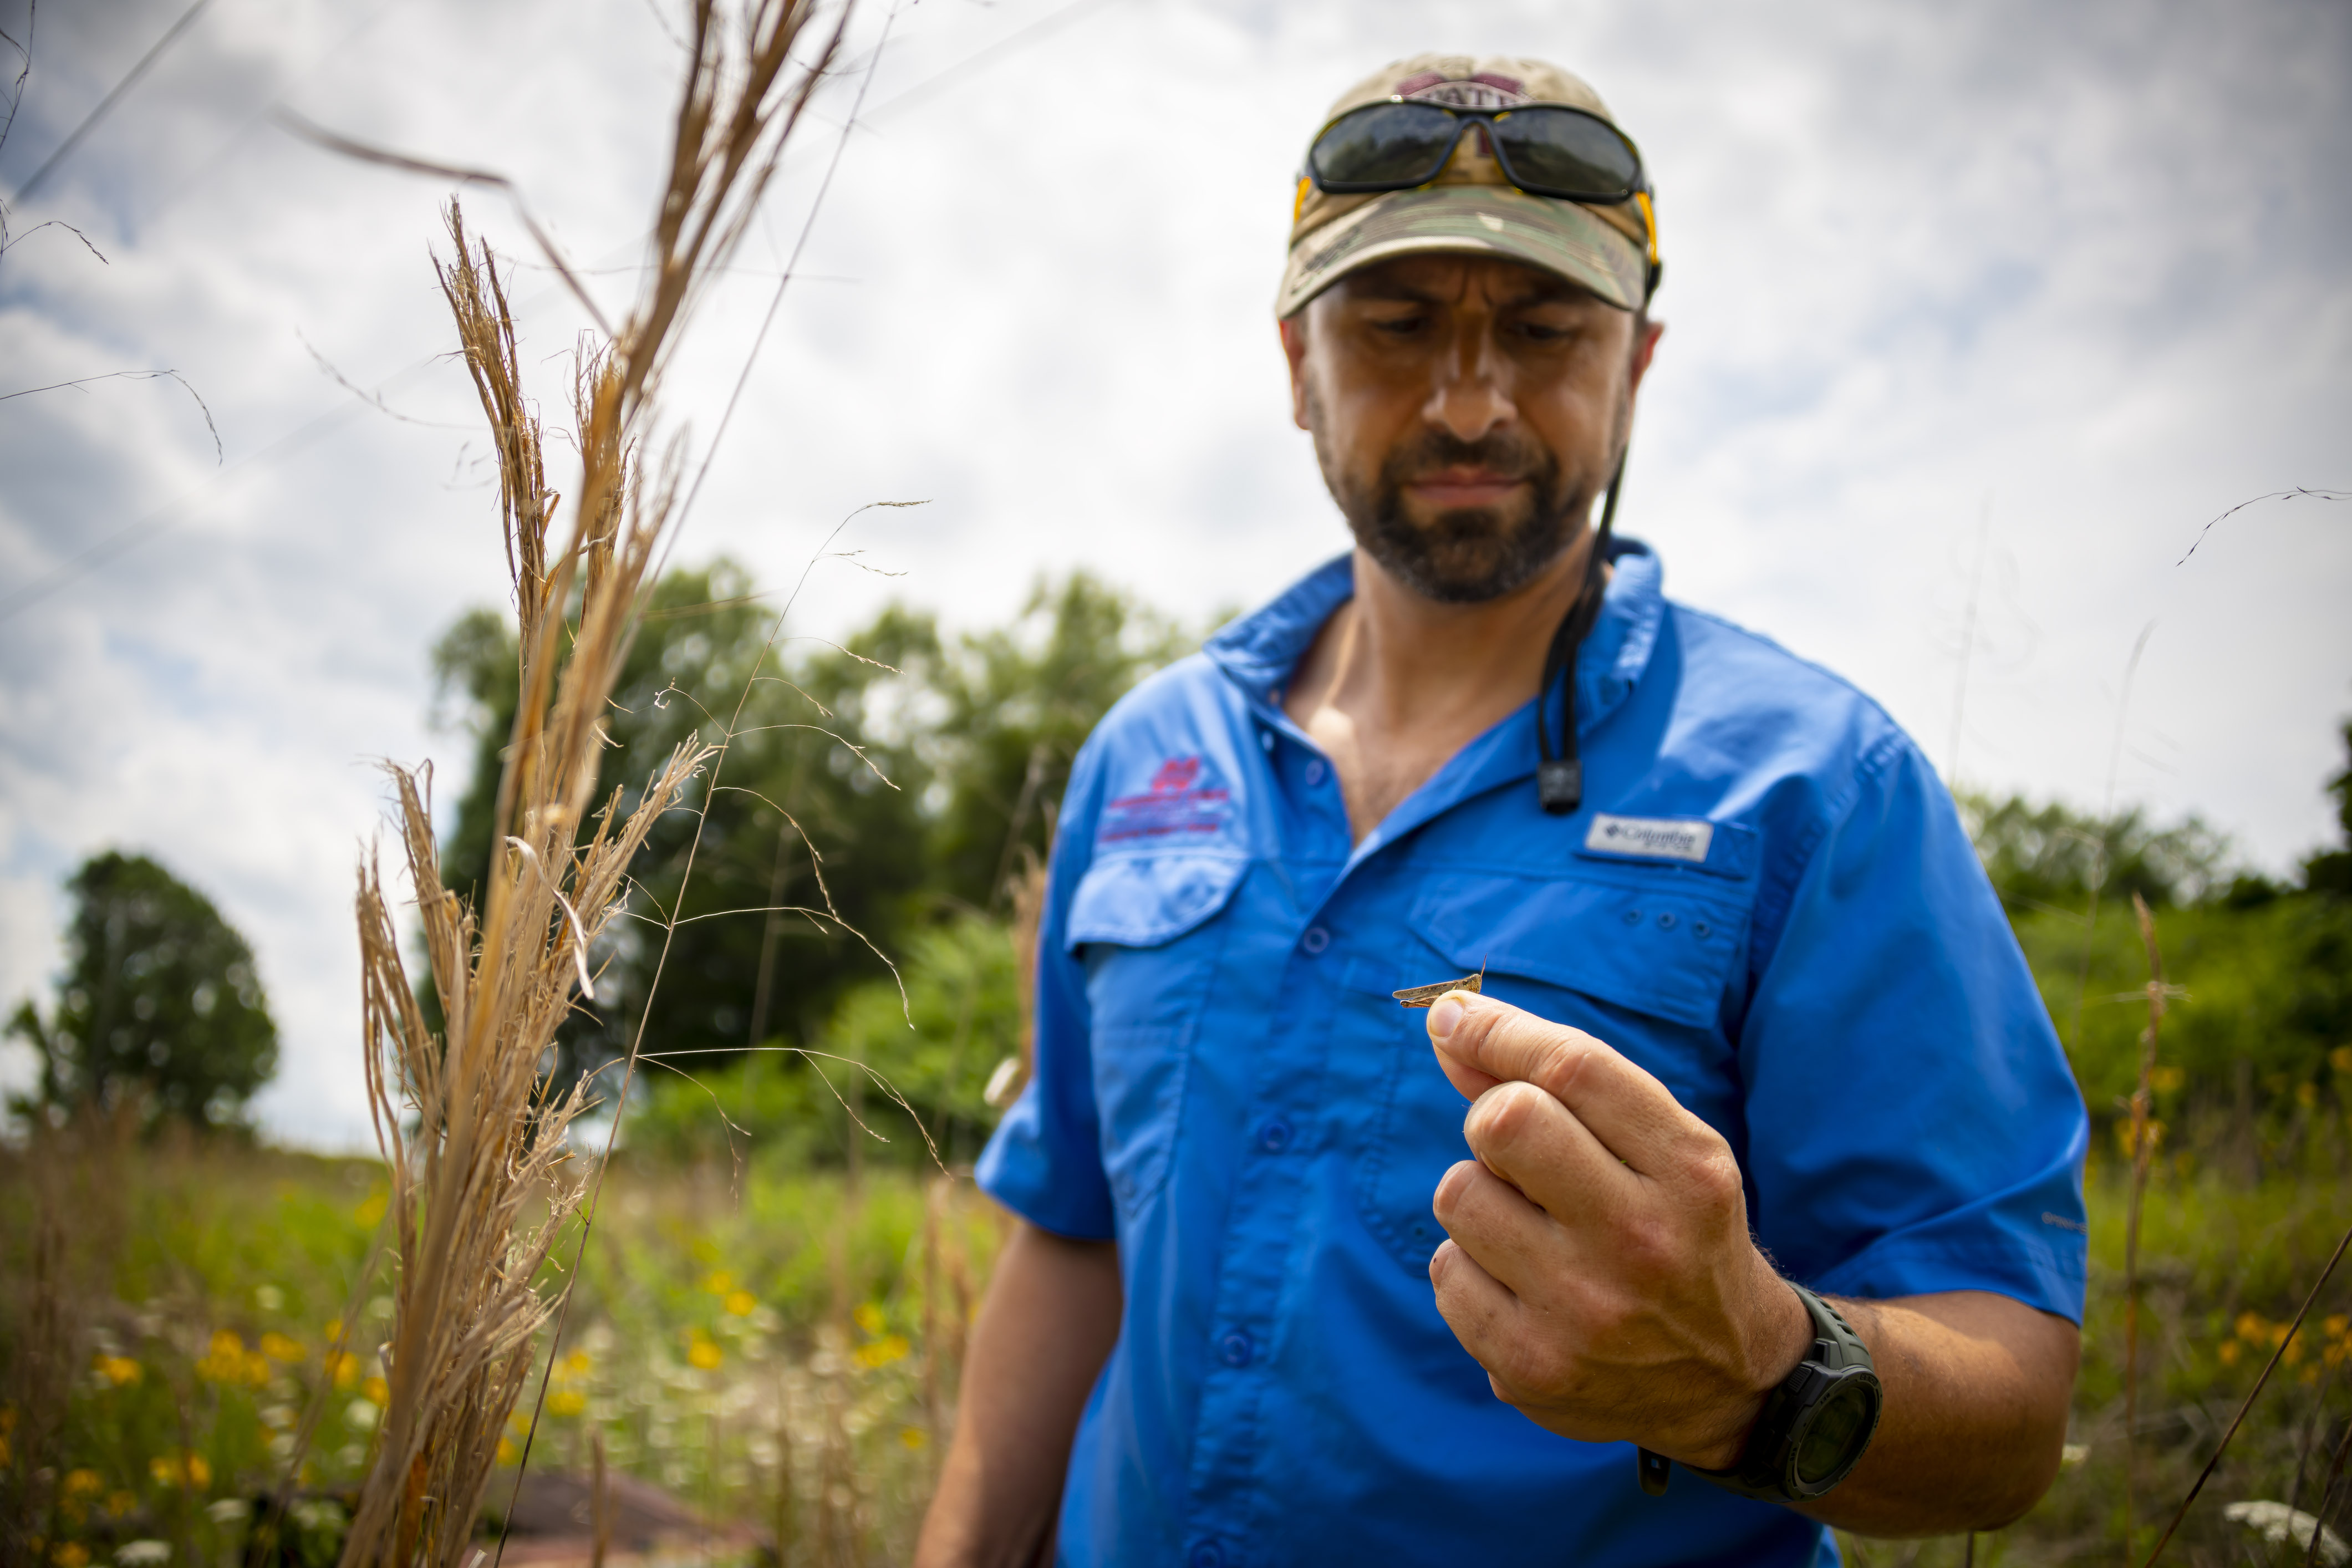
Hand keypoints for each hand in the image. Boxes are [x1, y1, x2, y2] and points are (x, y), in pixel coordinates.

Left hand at [1423, 989, 1811, 1467]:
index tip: (1453, 1017)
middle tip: (1518, 1152)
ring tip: (1531, 1228)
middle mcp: (1642, 1241)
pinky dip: (1470, 1267)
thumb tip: (1451, 1024)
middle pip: (1504, 1122)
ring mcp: (1584, 1312)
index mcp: (1689, 1172)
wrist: (1728, 1380)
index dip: (1498, 1030)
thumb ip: (1562, 1082)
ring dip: (1479, 1197)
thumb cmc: (1676, 1231)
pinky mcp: (1532, 1368)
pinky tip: (1522, 1285)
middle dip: (1491, 1119)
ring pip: (1459, 1194)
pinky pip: (1446, 1272)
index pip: (1573, 1069)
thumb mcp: (1659, 1150)